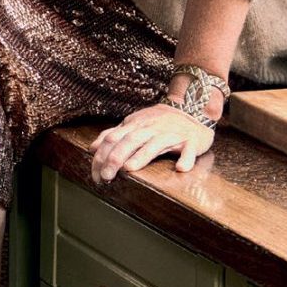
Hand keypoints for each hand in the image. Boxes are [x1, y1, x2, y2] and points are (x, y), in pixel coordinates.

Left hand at [90, 102, 214, 184]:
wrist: (193, 109)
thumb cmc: (160, 122)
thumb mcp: (134, 124)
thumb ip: (114, 135)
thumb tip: (93, 147)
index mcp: (135, 125)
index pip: (113, 138)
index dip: (101, 156)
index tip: (95, 174)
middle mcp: (151, 129)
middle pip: (130, 141)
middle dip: (114, 158)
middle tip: (105, 177)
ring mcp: (171, 134)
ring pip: (155, 144)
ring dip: (141, 156)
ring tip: (129, 169)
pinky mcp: (191, 141)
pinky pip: (189, 149)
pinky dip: (186, 158)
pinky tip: (181, 169)